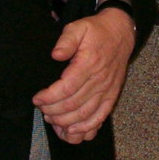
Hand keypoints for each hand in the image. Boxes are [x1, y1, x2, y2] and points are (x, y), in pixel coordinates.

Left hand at [32, 7, 135, 143]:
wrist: (121, 33)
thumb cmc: (96, 31)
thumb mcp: (79, 27)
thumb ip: (66, 40)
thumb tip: (55, 55)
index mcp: (89, 63)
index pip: (67, 87)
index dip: (50, 97)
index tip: (37, 98)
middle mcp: (99, 80)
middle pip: (73, 105)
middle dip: (53, 111)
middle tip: (41, 109)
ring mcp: (107, 90)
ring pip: (85, 115)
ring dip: (66, 122)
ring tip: (51, 119)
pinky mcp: (111, 96)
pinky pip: (100, 118)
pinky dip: (86, 129)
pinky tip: (72, 132)